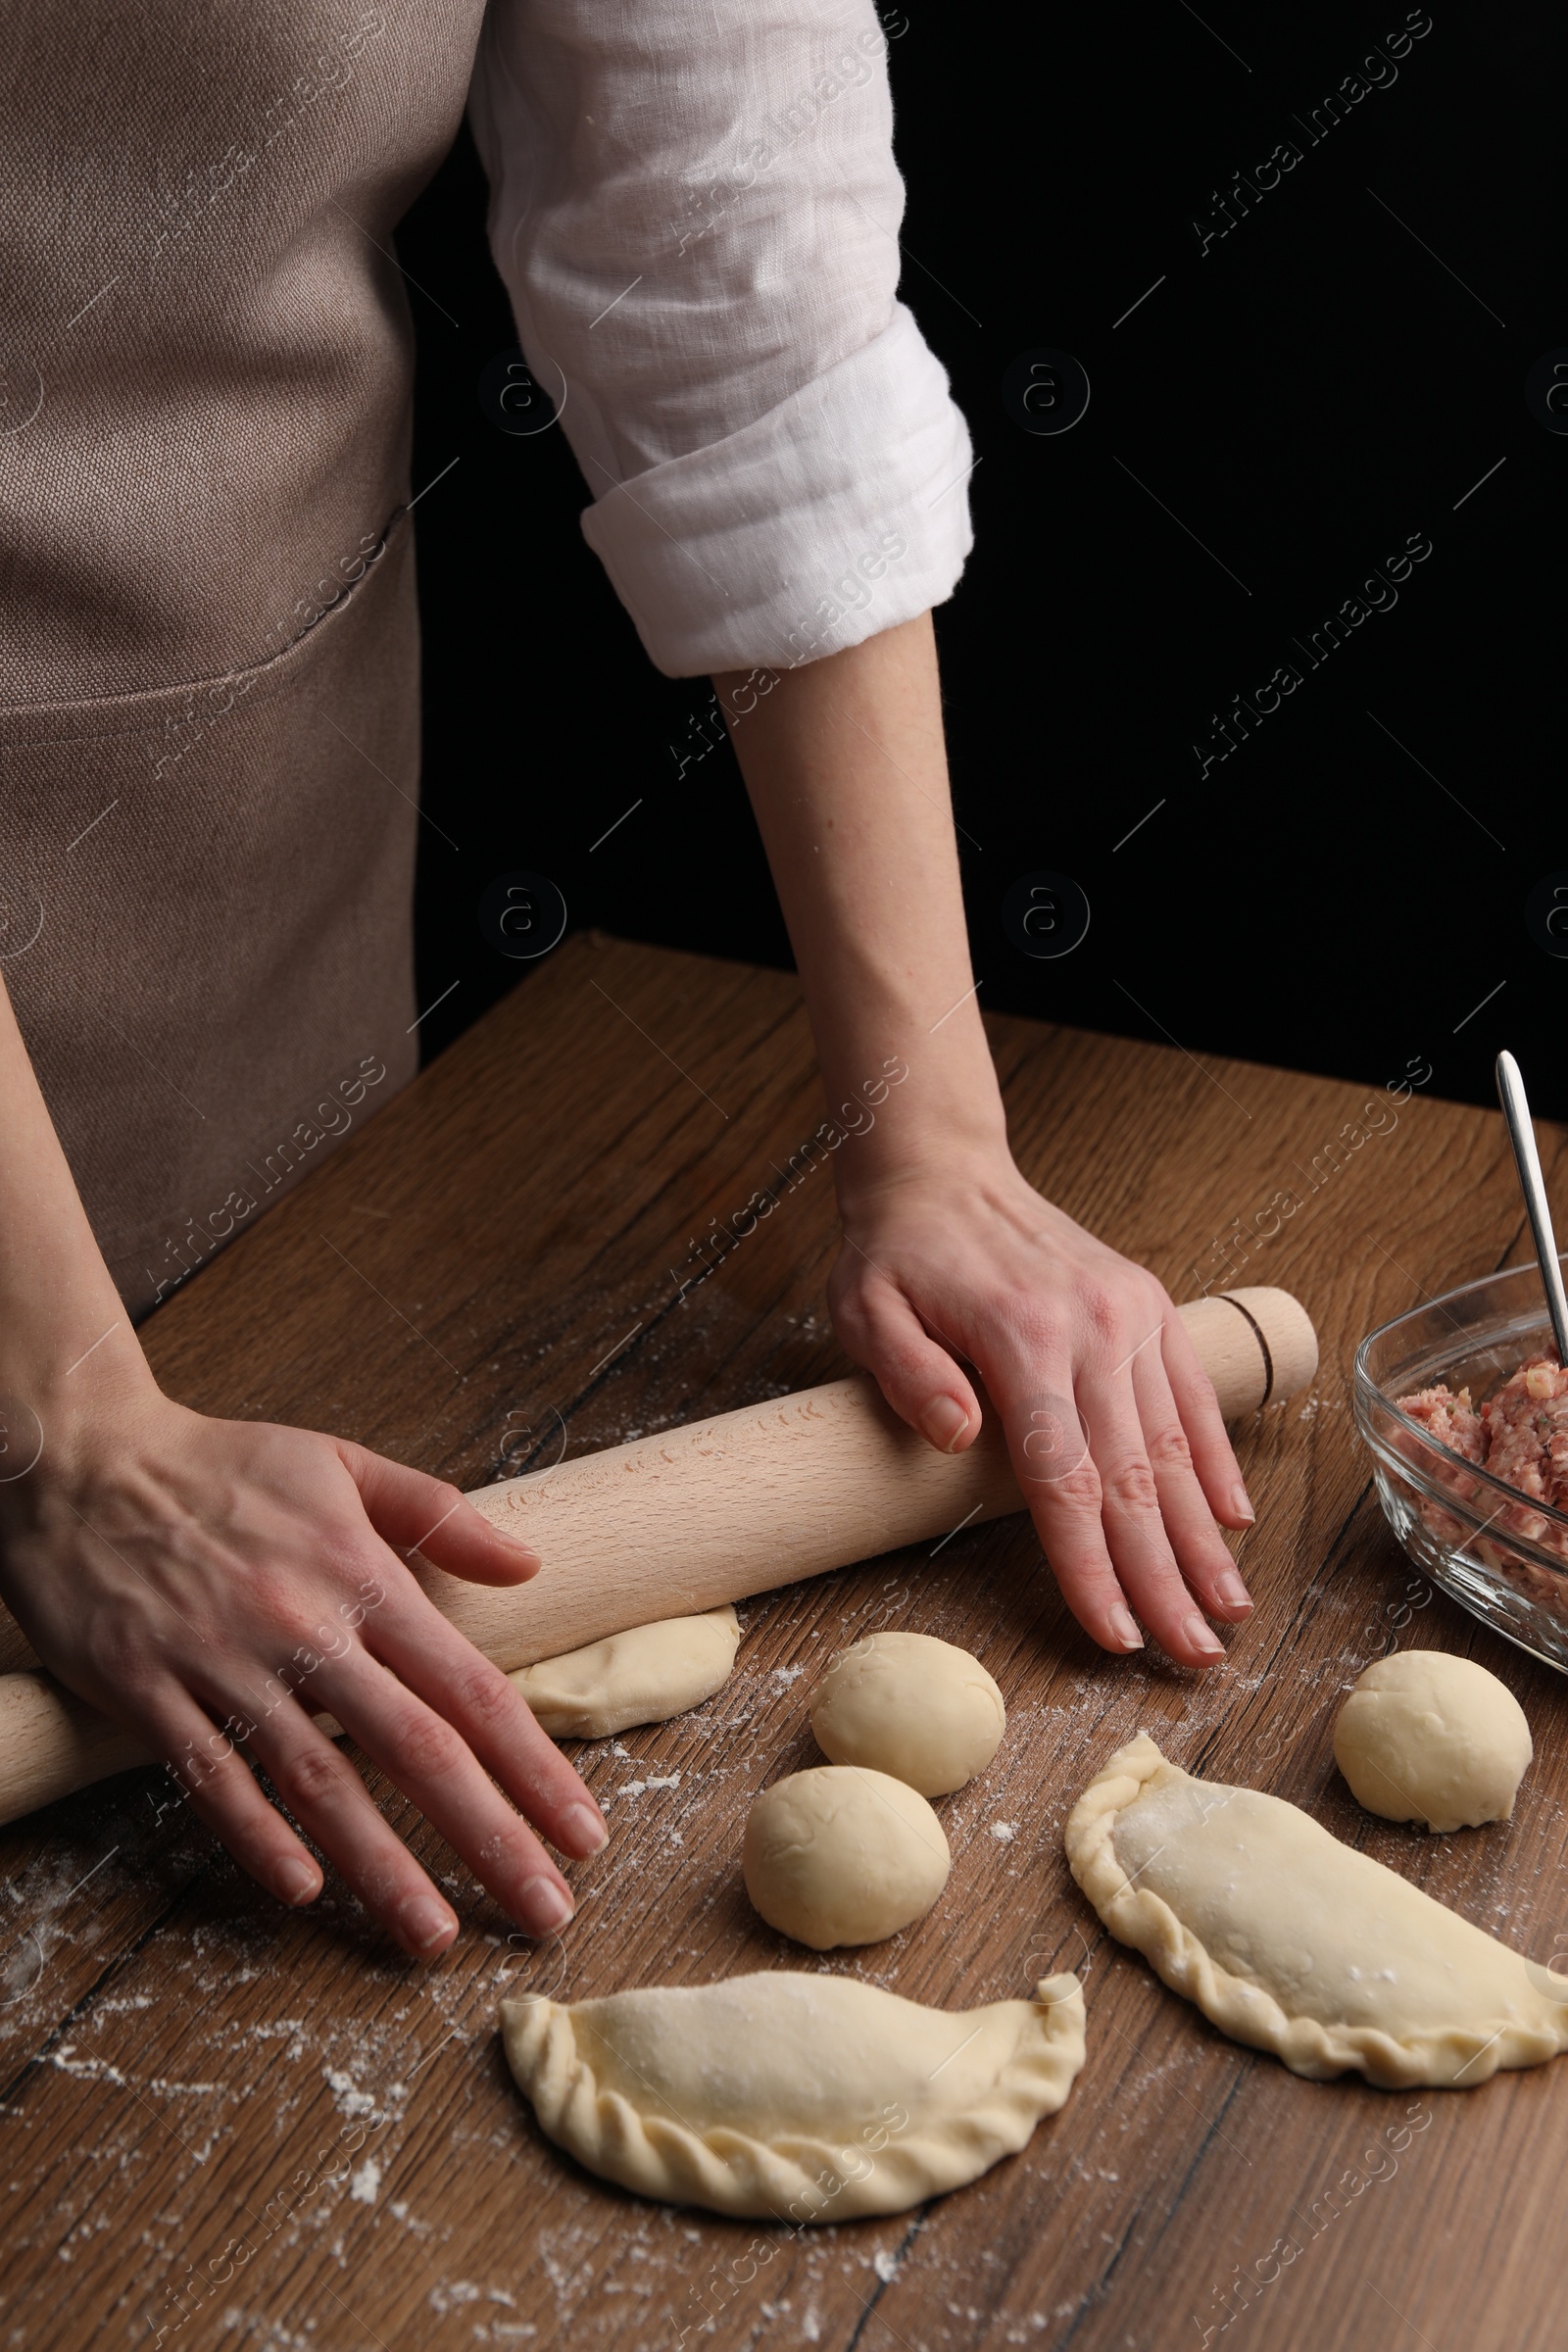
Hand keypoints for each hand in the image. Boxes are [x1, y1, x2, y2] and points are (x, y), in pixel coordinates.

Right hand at [0, 1375, 604, 1955]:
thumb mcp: (340, 1462)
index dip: (534, 1766)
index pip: (469, 1688)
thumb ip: (437, 1514)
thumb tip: (527, 1564)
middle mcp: (306, 1626)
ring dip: (383, 1865)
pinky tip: (302, 1889)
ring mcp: (226, 1662)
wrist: (82, 1460)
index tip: (584, 1831)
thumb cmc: (220, 1465)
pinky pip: (209, 1776)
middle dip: (490, 1837)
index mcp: (362, 1576)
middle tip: (545, 1911)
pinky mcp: (148, 1689)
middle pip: (416, 1748)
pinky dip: (256, 1835)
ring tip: (434, 1934)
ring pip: (319, 1781)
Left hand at [827, 1146, 1254, 1666]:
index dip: (1092, 1566)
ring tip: (1230, 1611)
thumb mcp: (867, 1309)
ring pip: (1176, 1446)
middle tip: (1194, 1656)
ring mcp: (1132, 1315)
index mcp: (1023, 1337)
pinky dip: (1218, 1461)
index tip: (1117, 1636)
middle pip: (1134, 1478)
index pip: (1063, 1479)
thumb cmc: (897, 1254)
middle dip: (1166, 1578)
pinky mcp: (1151, 1306)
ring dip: (1206, 1537)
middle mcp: (1093, 1328)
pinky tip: (1236, 1524)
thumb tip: (957, 1438)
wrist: (942, 1170)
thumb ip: (909, 1375)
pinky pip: (1192, 1396)